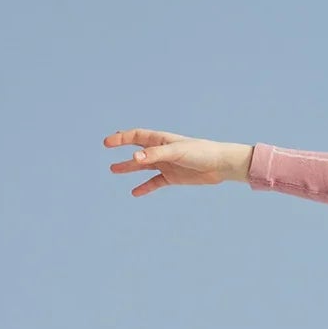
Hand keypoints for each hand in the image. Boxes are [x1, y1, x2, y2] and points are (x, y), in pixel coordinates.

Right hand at [102, 130, 253, 195]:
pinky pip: (155, 182)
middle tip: (107, 152)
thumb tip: (135, 158)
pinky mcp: (173, 178)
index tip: (107, 143)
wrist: (220, 165)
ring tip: (113, 170)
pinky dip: (145, 187)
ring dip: (129, 168)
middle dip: (122, 149)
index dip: (121, 138)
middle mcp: (161, 151)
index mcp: (161, 140)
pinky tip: (135, 193)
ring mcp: (166, 165)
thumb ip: (155, 155)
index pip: (136, 136)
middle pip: (137, 150)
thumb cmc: (200, 152)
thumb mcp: (176, 152)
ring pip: (143, 167)